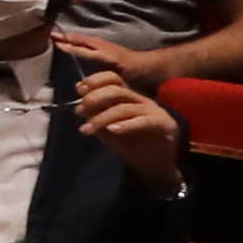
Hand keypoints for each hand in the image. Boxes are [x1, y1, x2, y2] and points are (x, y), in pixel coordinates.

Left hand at [70, 66, 183, 191]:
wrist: (154, 164)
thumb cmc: (130, 143)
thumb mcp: (106, 129)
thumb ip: (95, 115)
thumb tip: (80, 103)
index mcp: (127, 96)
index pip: (112, 78)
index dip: (95, 80)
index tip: (79, 90)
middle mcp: (139, 100)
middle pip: (116, 90)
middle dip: (94, 98)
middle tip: (80, 112)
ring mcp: (152, 111)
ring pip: (124, 108)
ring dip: (102, 118)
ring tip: (88, 129)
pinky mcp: (163, 125)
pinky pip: (143, 121)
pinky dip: (126, 125)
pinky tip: (112, 130)